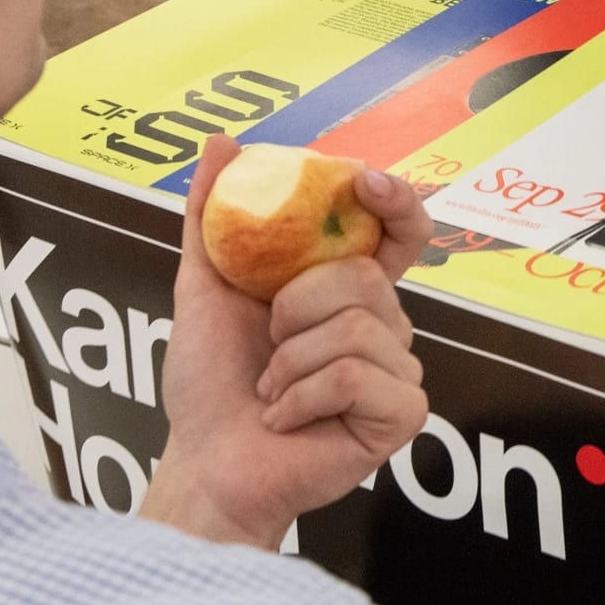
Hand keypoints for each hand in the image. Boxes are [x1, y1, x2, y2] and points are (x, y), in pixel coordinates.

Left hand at [139, 135, 433, 550]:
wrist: (205, 462)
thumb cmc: (209, 385)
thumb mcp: (203, 288)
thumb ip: (210, 216)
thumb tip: (221, 141)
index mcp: (349, 288)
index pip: (401, 231)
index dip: (396, 200)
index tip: (361, 181)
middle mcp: (384, 324)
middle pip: (361, 277)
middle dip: (292, 310)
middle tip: (268, 345)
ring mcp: (397, 370)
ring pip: (357, 326)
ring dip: (289, 362)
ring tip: (272, 391)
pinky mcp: (401, 414)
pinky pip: (357, 376)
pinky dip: (303, 396)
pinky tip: (288, 417)